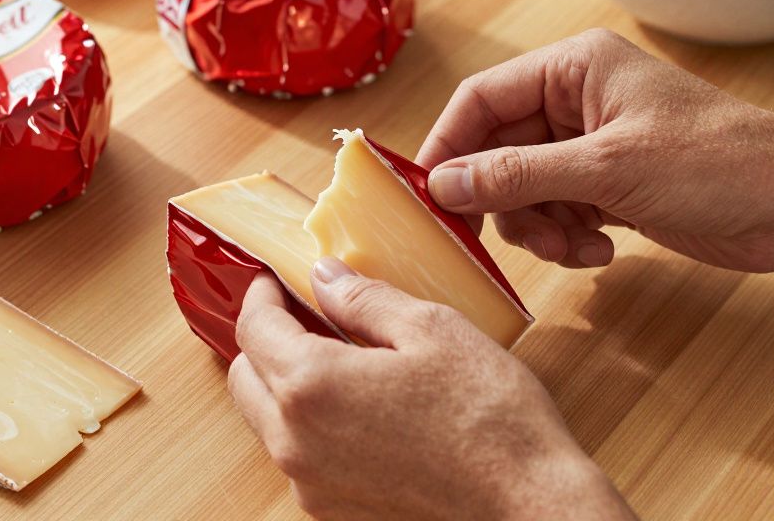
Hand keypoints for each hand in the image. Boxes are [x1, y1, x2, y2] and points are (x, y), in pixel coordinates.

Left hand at [228, 260, 634, 520]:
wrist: (528, 508)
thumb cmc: (490, 418)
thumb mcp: (432, 329)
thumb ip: (364, 298)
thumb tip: (324, 277)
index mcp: (312, 386)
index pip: (254, 329)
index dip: (263, 296)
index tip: (279, 281)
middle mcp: (296, 443)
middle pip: (245, 377)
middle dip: (266, 341)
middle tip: (306, 315)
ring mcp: (311, 485)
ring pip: (267, 421)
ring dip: (286, 385)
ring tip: (340, 358)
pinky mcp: (333, 512)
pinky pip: (299, 456)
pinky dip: (311, 425)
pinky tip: (362, 407)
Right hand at [417, 28, 773, 273]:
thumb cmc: (716, 164)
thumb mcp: (606, 169)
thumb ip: (517, 176)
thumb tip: (442, 184)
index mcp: (573, 67)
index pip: (481, 99)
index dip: (448, 145)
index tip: (428, 196)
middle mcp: (576, 100)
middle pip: (498, 150)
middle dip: (502, 200)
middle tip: (497, 240)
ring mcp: (592, 144)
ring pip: (523, 189)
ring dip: (538, 227)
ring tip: (574, 245)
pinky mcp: (610, 185)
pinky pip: (556, 211)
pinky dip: (568, 236)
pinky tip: (602, 250)